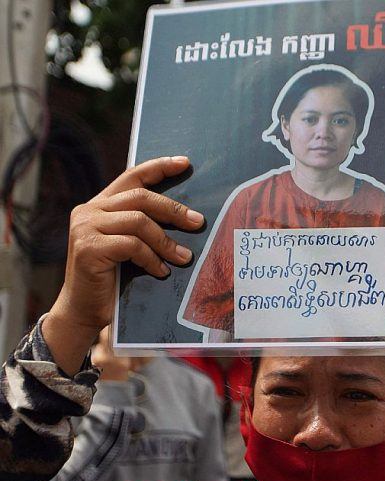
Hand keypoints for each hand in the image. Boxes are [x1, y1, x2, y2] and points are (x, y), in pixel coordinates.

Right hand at [43, 157, 202, 372]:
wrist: (84, 311)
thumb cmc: (114, 280)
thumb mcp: (130, 247)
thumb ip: (144, 227)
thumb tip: (189, 217)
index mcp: (100, 206)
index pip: (131, 177)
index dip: (158, 167)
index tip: (184, 163)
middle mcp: (89, 211)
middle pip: (141, 198)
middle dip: (174, 210)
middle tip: (199, 223)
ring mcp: (85, 228)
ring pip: (138, 221)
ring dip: (166, 241)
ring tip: (184, 258)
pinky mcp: (88, 247)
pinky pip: (132, 244)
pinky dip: (152, 258)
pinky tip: (161, 271)